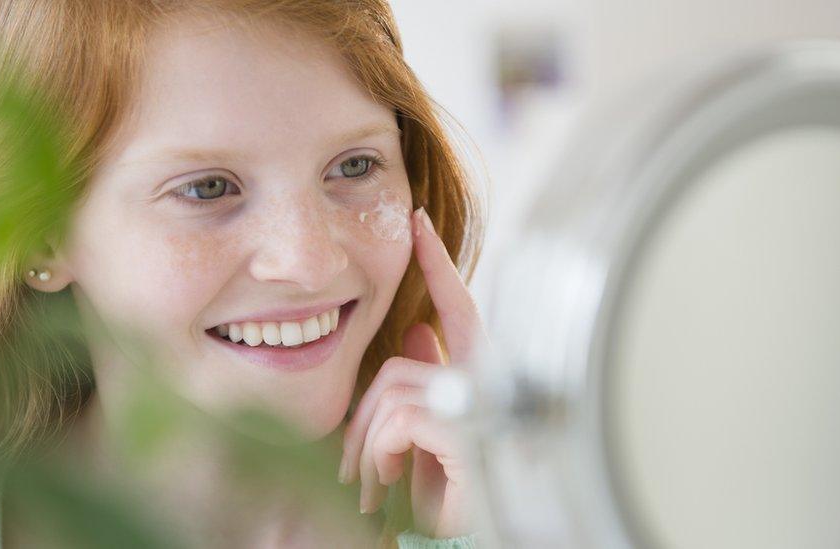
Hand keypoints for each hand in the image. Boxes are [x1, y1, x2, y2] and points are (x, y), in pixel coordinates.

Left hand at [338, 207, 485, 537]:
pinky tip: (383, 486)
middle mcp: (488, 387)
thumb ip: (425, 381)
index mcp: (478, 382)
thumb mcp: (424, 439)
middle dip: (364, 414)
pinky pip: (400, 418)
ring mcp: (482, 408)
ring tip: (367, 489)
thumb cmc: (446, 499)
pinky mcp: (469, 432)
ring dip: (366, 445)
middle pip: (400, 363)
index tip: (417, 222)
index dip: (437, 264)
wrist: (461, 540)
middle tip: (350, 470)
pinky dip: (377, 454)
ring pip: (393, 388)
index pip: (459, 308)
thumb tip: (416, 332)